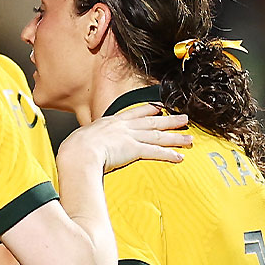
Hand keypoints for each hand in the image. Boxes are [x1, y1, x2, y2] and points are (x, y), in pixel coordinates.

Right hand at [58, 103, 191, 172]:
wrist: (78, 151)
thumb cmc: (75, 148)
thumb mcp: (81, 138)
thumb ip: (88, 141)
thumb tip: (82, 148)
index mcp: (110, 122)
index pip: (133, 113)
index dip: (148, 110)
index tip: (159, 108)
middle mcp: (123, 127)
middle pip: (151, 122)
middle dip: (170, 121)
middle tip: (184, 119)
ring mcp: (129, 137)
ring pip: (158, 136)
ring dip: (175, 137)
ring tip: (189, 138)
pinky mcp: (134, 150)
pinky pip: (155, 152)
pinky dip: (168, 154)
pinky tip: (179, 157)